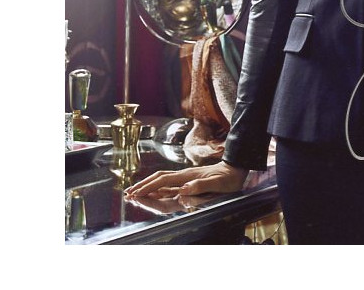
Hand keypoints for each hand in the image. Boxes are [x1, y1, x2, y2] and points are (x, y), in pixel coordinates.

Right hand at [124, 161, 248, 197]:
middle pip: (158, 180)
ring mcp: (185, 178)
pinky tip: (152, 193)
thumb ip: (200, 186)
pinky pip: (168, 186)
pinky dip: (157, 189)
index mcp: (187, 177)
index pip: (163, 181)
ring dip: (147, 187)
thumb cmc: (227, 178)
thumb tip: (182, 190)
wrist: (235, 169)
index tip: (136, 193)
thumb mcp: (217, 183)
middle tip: (128, 194)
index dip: (148, 187)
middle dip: (143, 186)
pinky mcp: (188, 181)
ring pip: (161, 182)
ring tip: (134, 193)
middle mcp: (183, 176)